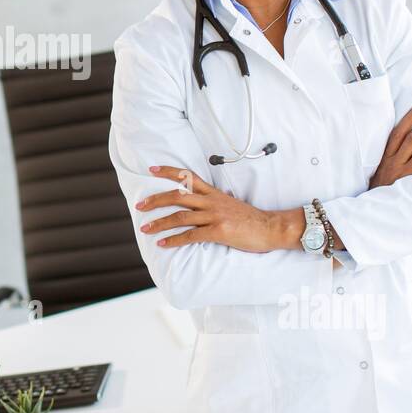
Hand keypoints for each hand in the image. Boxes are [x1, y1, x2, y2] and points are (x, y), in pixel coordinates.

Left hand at [134, 165, 281, 251]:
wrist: (271, 228)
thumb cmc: (251, 219)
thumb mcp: (231, 204)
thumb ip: (215, 203)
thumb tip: (202, 204)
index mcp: (214, 193)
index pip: (188, 177)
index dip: (169, 172)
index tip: (152, 169)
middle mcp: (212, 201)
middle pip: (177, 196)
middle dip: (156, 200)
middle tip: (140, 205)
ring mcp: (215, 216)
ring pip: (180, 216)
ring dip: (159, 223)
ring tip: (145, 228)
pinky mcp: (219, 231)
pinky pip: (191, 235)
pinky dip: (174, 240)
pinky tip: (163, 243)